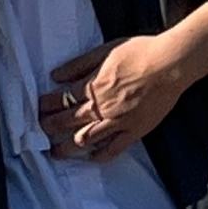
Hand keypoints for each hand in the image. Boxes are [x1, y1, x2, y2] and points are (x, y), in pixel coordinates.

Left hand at [41, 0, 207, 161]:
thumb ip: (78, 64)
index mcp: (92, 85)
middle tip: (39, 132)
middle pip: (67, 121)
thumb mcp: (104, 50)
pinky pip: (113, 149)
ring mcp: (117, 121)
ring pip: (85, 139)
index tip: (38, 109)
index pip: (60, 99)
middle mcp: (101, 106)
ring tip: (56, 153)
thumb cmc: (140, 52)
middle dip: (49, 127)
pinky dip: (99, 156)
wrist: (170, 63)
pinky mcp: (134, 131)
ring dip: (67, 148)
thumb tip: (55, 75)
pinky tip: (91, 157)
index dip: (45, 105)